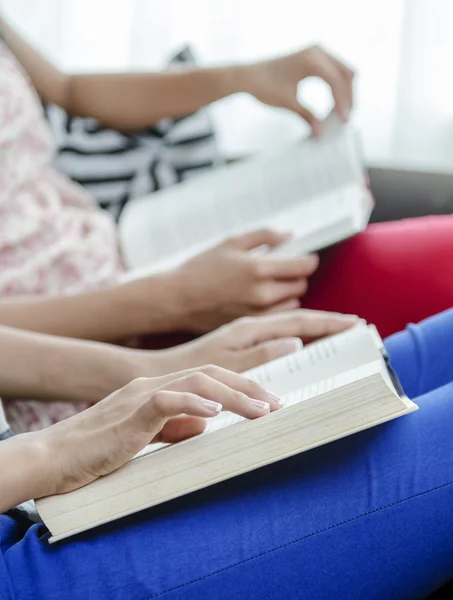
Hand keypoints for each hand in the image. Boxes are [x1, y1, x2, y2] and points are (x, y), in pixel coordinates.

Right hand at [35, 366, 281, 496]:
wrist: (54, 457)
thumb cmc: (98, 449)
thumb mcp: (146, 435)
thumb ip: (175, 425)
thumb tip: (207, 421)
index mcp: (158, 388)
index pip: (209, 378)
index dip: (242, 387)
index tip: (269, 403)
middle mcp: (152, 384)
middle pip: (211, 373)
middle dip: (249, 386)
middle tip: (278, 404)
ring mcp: (140, 395)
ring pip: (197, 381)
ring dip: (234, 395)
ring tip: (262, 410)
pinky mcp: (129, 413)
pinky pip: (166, 400)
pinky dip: (193, 402)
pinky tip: (216, 411)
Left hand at [157, 309, 358, 373]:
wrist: (166, 371)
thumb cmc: (194, 370)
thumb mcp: (228, 364)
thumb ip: (262, 354)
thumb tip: (296, 343)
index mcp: (251, 329)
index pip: (299, 322)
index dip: (328, 323)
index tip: (354, 323)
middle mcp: (250, 327)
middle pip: (298, 320)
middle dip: (327, 322)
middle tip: (355, 326)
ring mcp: (246, 333)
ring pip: (289, 327)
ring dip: (314, 328)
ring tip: (338, 332)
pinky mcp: (241, 343)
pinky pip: (277, 336)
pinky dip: (296, 337)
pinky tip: (304, 345)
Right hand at [175, 229, 318, 332]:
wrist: (178, 299)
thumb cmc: (201, 268)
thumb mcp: (231, 242)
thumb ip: (264, 236)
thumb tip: (289, 236)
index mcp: (258, 269)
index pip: (303, 266)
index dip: (308, 260)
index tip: (304, 258)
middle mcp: (262, 293)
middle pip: (300, 284)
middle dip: (295, 276)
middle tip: (282, 270)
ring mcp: (258, 313)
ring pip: (292, 302)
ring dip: (287, 293)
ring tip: (269, 285)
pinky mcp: (252, 326)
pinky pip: (279, 316)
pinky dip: (277, 307)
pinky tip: (262, 299)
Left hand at [241, 45, 354, 134]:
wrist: (249, 76)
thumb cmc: (264, 85)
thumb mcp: (288, 103)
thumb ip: (307, 116)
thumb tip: (320, 132)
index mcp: (310, 59)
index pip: (335, 81)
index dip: (342, 102)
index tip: (344, 119)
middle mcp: (316, 51)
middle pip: (345, 74)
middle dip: (348, 96)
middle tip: (346, 117)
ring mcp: (316, 51)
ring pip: (343, 71)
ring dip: (345, 91)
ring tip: (342, 111)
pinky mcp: (314, 57)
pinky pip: (334, 70)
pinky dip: (338, 85)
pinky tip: (335, 101)